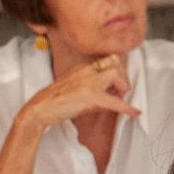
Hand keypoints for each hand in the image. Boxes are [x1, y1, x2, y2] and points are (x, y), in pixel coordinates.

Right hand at [19, 55, 138, 133]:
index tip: (119, 84)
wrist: (39, 110)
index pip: (107, 61)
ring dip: (122, 89)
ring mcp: (87, 82)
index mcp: (82, 68)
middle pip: (114, 65)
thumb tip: (112, 99)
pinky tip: (135, 113)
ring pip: (116, 76)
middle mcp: (85, 71)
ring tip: (122, 101)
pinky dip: (127, 108)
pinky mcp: (89, 95)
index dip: (117, 71)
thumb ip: (94, 91)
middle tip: (121, 93)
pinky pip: (115, 101)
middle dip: (121, 79)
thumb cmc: (55, 103)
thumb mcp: (75, 91)